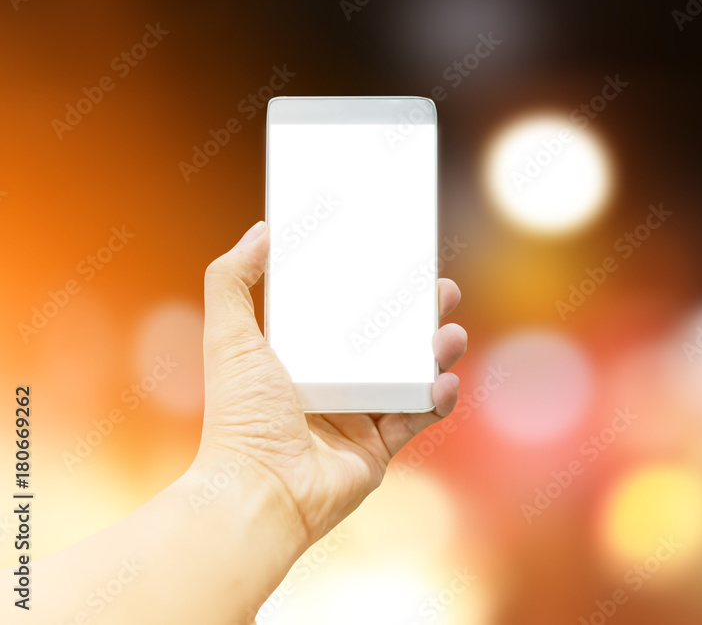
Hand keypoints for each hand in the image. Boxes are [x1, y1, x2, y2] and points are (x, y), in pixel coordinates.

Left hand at [194, 221, 466, 548]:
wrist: (261, 492)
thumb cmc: (240, 418)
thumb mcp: (229, 337)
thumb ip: (232, 280)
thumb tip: (261, 230)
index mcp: (301, 357)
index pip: (344, 312)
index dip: (373, 286)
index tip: (397, 260)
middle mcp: (333, 384)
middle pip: (388, 339)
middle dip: (419, 314)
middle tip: (441, 291)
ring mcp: (360, 416)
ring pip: (412, 373)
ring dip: (438, 351)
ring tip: (450, 334)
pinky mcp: (380, 447)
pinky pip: (420, 416)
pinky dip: (440, 398)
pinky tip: (445, 381)